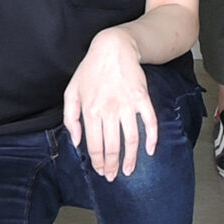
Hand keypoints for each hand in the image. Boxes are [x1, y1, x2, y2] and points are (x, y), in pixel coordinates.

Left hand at [64, 28, 157, 179]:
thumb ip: (70, 118)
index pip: (94, 146)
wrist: (113, 48)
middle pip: (112, 147)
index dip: (98, 162)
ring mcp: (128, 104)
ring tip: (130, 170)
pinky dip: (152, 138)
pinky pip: (150, 122)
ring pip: (131, 139)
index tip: (101, 171)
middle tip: (114, 176)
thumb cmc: (90, 70)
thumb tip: (77, 141)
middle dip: (113, 166)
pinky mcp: (142, 98)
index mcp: (90, 111)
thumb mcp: (71, 92)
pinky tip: (150, 150)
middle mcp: (109, 110)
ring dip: (131, 158)